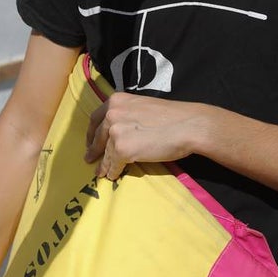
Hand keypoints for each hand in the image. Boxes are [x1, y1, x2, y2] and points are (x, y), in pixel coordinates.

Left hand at [83, 94, 206, 179]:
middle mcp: (112, 114)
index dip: (91, 132)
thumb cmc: (172, 116)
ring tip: (101, 172)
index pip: (96, 118)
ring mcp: (115, 132)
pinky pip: (113, 164)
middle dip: (93, 149)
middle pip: (97, 136)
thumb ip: (127, 115)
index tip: (91, 141)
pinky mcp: (122, 150)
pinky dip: (112, 171)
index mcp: (116, 100)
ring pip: (105, 152)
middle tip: (89, 158)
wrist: (188, 125)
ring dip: (103, 164)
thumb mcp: (142, 107)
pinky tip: (113, 175)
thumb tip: (120, 130)